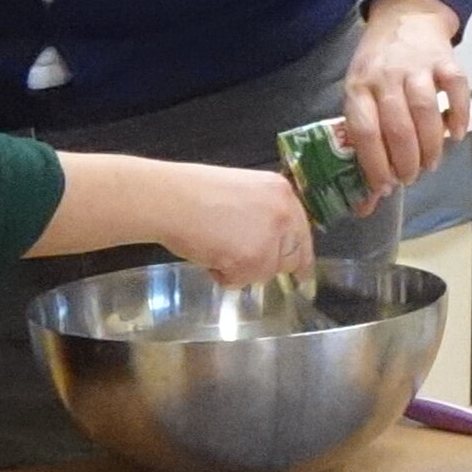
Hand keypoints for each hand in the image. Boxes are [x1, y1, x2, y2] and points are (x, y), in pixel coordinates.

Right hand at [159, 161, 315, 289]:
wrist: (170, 199)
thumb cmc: (192, 192)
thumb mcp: (242, 192)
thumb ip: (262, 213)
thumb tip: (266, 240)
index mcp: (281, 191)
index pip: (301, 230)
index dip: (297, 253)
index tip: (300, 272)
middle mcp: (284, 213)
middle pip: (290, 256)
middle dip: (266, 264)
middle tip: (241, 264)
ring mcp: (272, 236)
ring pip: (265, 271)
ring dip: (241, 270)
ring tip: (214, 248)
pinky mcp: (256, 258)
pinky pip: (242, 280)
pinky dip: (223, 275)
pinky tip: (209, 255)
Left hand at [338, 0, 471, 200]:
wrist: (405, 16)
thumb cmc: (378, 66)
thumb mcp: (361, 94)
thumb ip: (365, 142)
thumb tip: (367, 202)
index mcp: (358, 87)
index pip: (365, 131)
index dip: (376, 163)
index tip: (385, 187)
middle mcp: (385, 76)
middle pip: (397, 126)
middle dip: (406, 161)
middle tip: (411, 178)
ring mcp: (416, 66)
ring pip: (425, 111)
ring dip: (431, 145)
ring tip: (431, 164)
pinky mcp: (445, 59)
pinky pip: (456, 89)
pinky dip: (459, 115)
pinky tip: (457, 134)